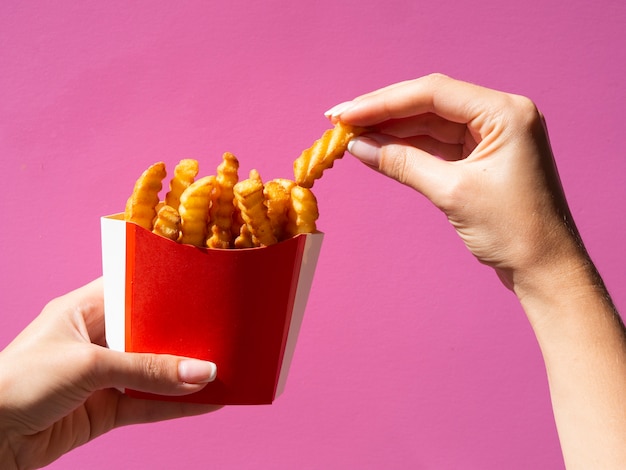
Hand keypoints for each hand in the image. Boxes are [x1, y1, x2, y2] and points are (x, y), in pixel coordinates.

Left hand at [0, 278, 220, 468]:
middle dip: (183, 335)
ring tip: (226, 368)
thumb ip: (148, 370)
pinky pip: (148, 404)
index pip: (132, 290)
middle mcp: (95, 340)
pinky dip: (177, 405)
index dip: (165, 288)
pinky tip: (207, 403)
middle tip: (223, 329)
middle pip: (149, 334)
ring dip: (184, 373)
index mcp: (83, 310)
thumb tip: (203, 373)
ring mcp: (102, 377)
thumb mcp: (89, 365)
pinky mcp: (104, 410)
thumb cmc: (19, 382)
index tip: (201, 286)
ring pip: (153, 371)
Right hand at [327, 73, 585, 295]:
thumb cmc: (513, 230)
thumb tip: (358, 146)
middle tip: (339, 120)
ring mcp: (491, 136)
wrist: (545, 269)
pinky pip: (436, 145)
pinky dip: (407, 148)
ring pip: (429, 124)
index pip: (433, 93)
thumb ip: (403, 163)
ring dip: (391, 130)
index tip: (344, 113)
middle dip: (383, 113)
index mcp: (504, 112)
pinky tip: (378, 149)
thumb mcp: (452, 192)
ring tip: (350, 135)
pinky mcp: (481, 158)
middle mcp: (500, 116)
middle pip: (429, 103)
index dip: (383, 101)